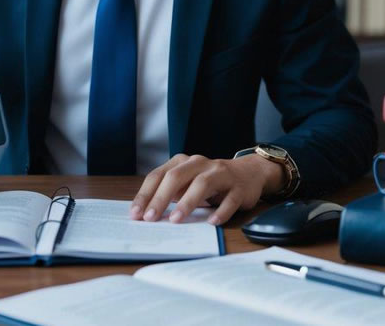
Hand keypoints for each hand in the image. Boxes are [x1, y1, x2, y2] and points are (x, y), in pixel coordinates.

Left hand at [130, 153, 284, 225]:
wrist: (248, 173)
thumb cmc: (210, 181)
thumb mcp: (187, 183)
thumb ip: (170, 193)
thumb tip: (146, 213)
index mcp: (182, 162)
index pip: (158, 176)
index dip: (145, 194)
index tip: (136, 213)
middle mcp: (200, 164)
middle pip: (176, 177)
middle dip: (160, 198)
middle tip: (150, 218)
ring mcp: (220, 173)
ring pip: (202, 184)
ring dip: (187, 203)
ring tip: (175, 220)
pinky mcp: (238, 187)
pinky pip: (229, 199)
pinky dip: (220, 211)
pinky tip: (211, 222)